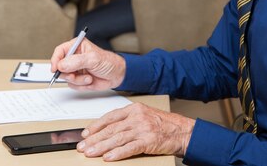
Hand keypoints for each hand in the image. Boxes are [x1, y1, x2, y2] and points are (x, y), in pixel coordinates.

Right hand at [49, 38, 125, 90]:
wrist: (117, 75)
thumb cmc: (108, 62)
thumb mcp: (93, 59)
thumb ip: (76, 61)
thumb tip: (61, 65)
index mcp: (76, 46)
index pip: (60, 51)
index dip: (55, 60)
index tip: (55, 68)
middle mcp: (74, 57)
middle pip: (60, 66)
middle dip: (68, 73)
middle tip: (75, 74)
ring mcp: (75, 69)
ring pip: (66, 77)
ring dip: (77, 80)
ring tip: (88, 77)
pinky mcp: (78, 79)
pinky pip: (72, 85)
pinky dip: (81, 85)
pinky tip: (90, 81)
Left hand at [77, 103, 194, 160]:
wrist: (183, 131)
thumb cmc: (165, 124)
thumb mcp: (145, 115)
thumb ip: (128, 120)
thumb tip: (109, 130)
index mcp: (134, 109)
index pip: (110, 117)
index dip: (96, 126)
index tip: (85, 134)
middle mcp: (137, 117)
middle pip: (110, 129)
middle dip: (94, 139)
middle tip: (83, 146)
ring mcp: (142, 128)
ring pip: (116, 138)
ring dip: (101, 147)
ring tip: (90, 153)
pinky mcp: (148, 141)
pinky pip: (129, 148)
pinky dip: (117, 153)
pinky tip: (108, 157)